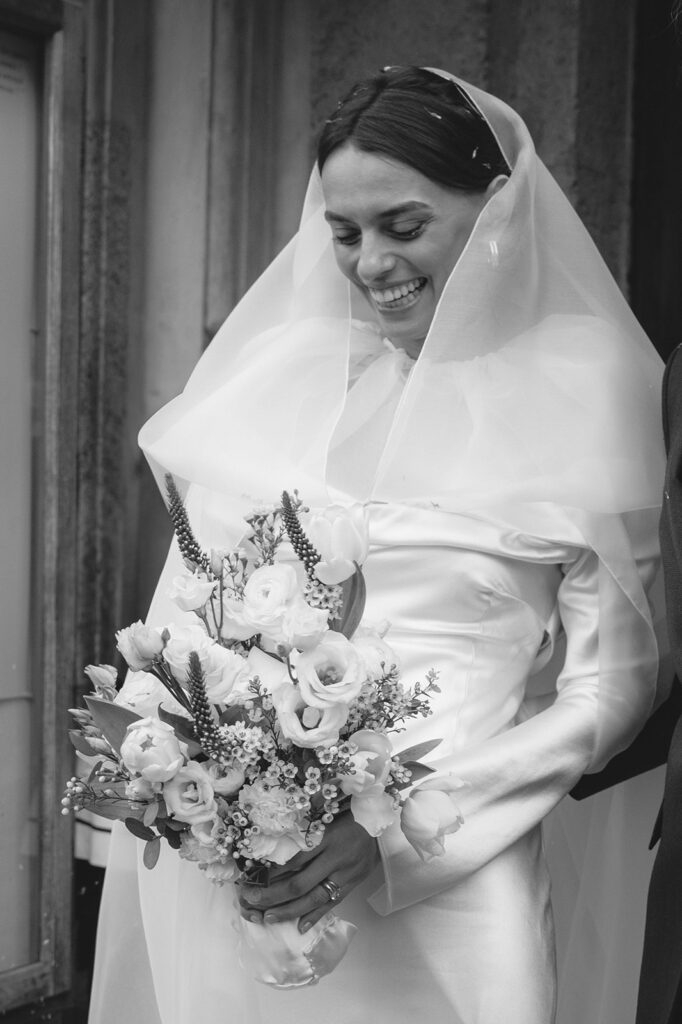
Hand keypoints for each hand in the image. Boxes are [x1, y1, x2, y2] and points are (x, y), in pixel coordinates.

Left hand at [237, 811, 379, 933]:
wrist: (381, 824)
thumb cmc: (349, 815)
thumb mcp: (328, 814)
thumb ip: (305, 828)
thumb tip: (276, 844)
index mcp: (328, 837)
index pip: (295, 859)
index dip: (273, 871)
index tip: (253, 878)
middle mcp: (335, 859)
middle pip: (300, 883)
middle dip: (273, 895)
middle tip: (251, 901)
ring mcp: (345, 875)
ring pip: (314, 898)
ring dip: (289, 911)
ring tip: (268, 918)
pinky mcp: (352, 885)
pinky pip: (332, 904)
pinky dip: (315, 917)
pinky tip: (299, 928)